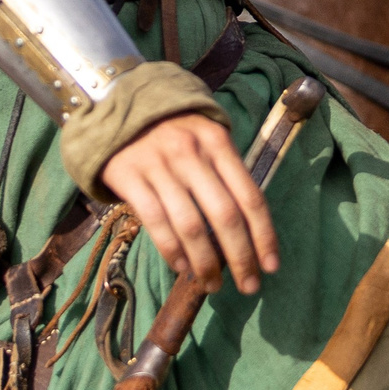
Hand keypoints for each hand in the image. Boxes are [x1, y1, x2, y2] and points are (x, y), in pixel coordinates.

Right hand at [101, 113, 279, 295]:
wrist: (117, 104)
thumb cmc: (172, 128)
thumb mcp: (205, 135)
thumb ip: (225, 171)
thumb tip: (248, 224)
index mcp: (218, 142)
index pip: (250, 196)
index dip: (264, 235)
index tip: (271, 265)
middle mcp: (191, 153)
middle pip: (224, 215)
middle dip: (241, 257)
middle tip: (249, 285)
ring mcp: (159, 165)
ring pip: (189, 225)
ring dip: (205, 263)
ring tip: (213, 284)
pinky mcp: (130, 176)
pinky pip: (155, 223)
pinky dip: (172, 250)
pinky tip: (183, 267)